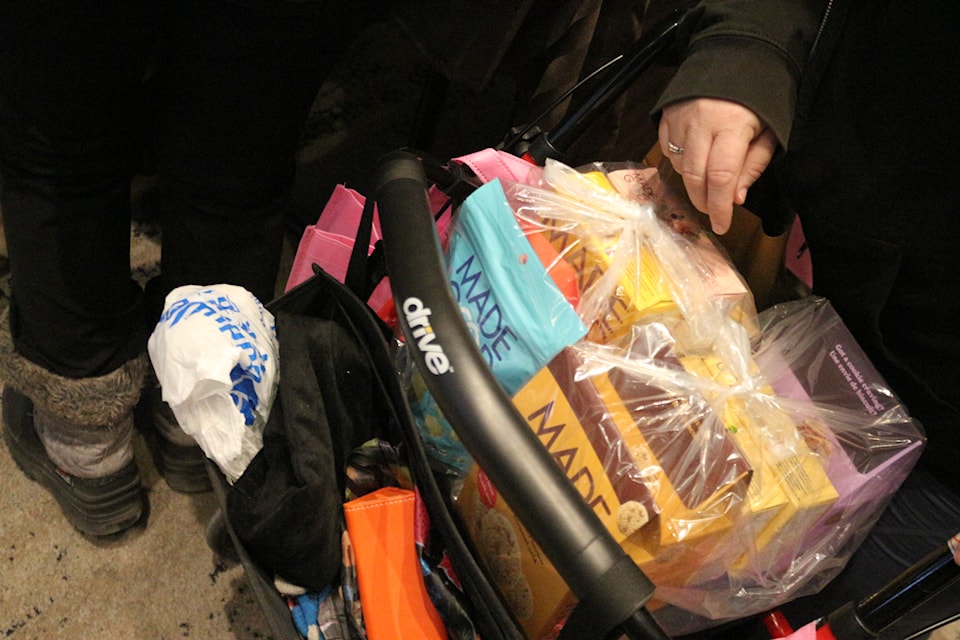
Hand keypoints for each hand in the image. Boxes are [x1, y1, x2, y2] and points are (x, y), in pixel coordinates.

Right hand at [659, 98, 776, 233]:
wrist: (736, 53)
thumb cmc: (759, 96)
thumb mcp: (770, 129)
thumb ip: (753, 164)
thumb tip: (736, 198)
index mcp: (732, 125)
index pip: (722, 176)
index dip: (720, 206)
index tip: (722, 225)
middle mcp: (701, 123)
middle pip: (695, 176)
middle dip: (704, 201)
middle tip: (714, 211)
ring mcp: (680, 118)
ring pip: (680, 165)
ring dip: (694, 180)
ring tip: (709, 176)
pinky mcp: (667, 114)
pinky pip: (668, 149)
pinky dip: (680, 160)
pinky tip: (695, 155)